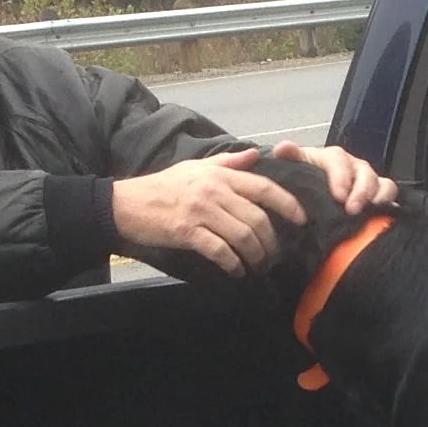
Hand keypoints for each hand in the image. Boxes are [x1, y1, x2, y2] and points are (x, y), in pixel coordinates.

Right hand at [111, 150, 304, 276]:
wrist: (126, 204)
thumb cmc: (162, 186)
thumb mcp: (195, 167)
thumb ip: (228, 163)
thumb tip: (256, 155)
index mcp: (219, 175)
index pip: (263, 188)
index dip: (287, 204)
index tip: (301, 219)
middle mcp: (214, 191)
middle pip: (257, 218)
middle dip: (271, 241)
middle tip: (273, 254)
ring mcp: (201, 212)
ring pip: (243, 236)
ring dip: (255, 256)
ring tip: (257, 265)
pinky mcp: (187, 232)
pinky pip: (220, 251)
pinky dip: (233, 264)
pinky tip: (236, 270)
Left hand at [270, 144, 397, 216]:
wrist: (310, 200)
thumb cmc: (304, 183)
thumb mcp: (293, 170)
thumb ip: (289, 158)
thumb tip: (284, 147)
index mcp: (331, 158)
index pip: (339, 160)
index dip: (341, 177)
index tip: (338, 197)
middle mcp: (353, 166)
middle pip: (365, 171)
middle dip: (361, 191)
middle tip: (352, 211)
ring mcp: (367, 180)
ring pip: (381, 182)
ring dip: (377, 197)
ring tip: (368, 215)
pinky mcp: (377, 195)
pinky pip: (390, 195)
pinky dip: (388, 204)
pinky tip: (380, 217)